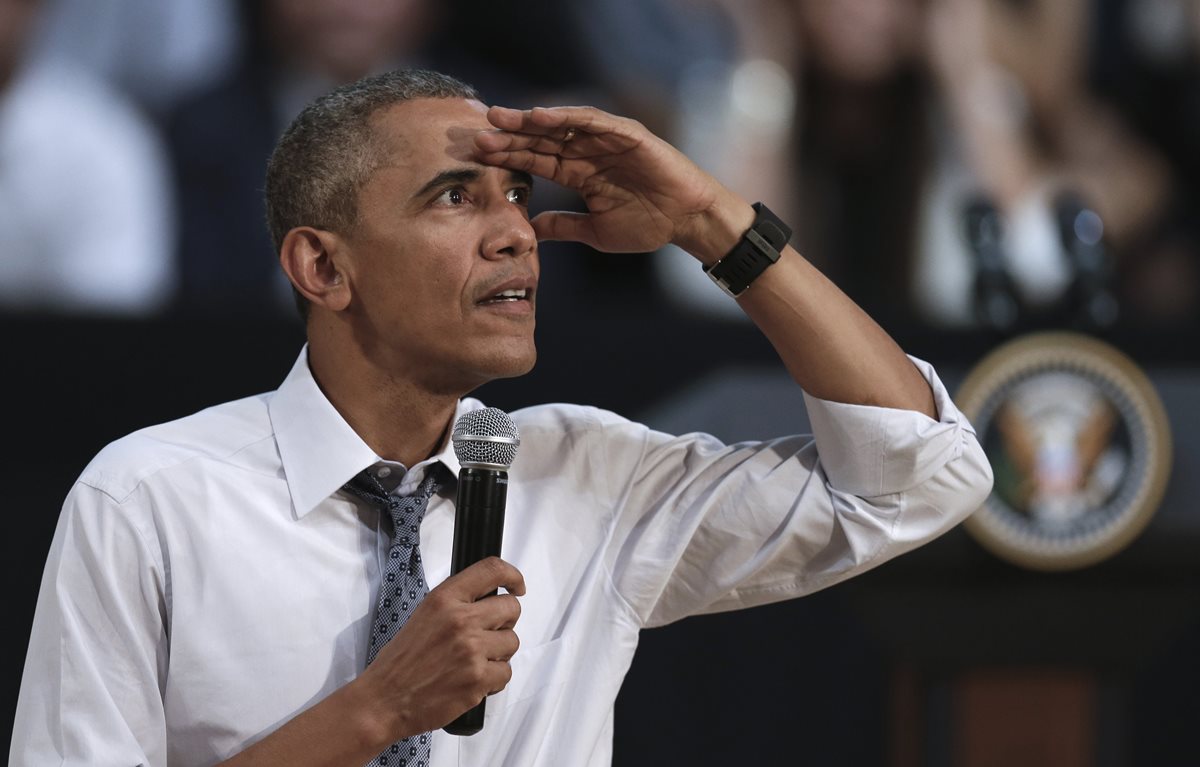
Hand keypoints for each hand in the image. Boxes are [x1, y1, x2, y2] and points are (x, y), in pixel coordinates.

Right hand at [354, 557, 524, 739]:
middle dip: (505, 621)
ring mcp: (472, 650)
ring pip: (512, 642)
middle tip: (490, 633)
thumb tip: (488, 602)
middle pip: (511, 608)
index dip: (512, 576)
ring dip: (499, 652)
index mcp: (445, 599)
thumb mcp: (424, 615)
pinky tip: (474, 679)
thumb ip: (456, 604)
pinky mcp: (478, 679)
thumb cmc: (401, 662)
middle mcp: (461, 620)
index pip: (492, 571)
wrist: (385, 699)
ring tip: (475, 661)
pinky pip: (505, 673)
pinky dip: (494, 679)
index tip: (516, 585)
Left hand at [475, 105, 750, 263]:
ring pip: (562, 126)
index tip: (476, 155)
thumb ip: (563, 226)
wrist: (686, 221)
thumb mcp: (595, 231)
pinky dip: (568, 117)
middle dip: (510, 134)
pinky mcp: (627, 134)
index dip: (507, 156)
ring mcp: (607, 140)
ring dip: (531, 120)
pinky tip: (542, 116)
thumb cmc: (648, 225)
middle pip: (541, 139)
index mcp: (579, 173)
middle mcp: (588, 152)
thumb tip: (530, 230)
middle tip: (478, 129)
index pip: (535, 160)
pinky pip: (592, 121)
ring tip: (502, 117)